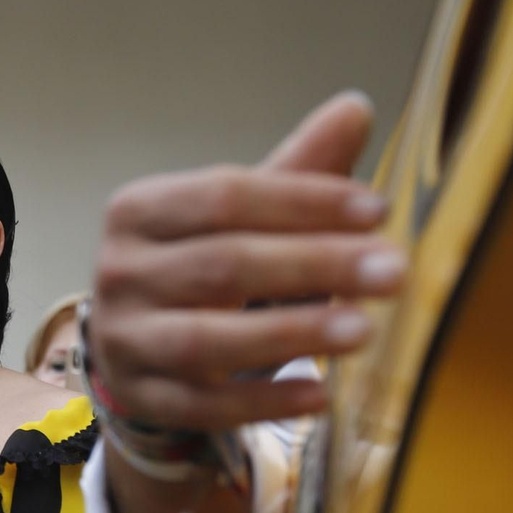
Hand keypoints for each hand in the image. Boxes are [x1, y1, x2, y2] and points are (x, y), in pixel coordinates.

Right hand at [88, 91, 407, 430]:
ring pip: (205, 338)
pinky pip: (203, 405)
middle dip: (314, 265)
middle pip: (222, 264)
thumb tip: (355, 108)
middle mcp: (120, 270)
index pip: (224, 196)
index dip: (303, 202)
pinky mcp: (140, 397)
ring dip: (290, 333)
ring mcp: (124, 339)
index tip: (378, 212)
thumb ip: (294, 170)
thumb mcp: (237, 216)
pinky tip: (320, 394)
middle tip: (392, 271)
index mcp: (140, 210)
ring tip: (364, 331)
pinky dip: (262, 402)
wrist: (136, 343)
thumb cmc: (200, 267)